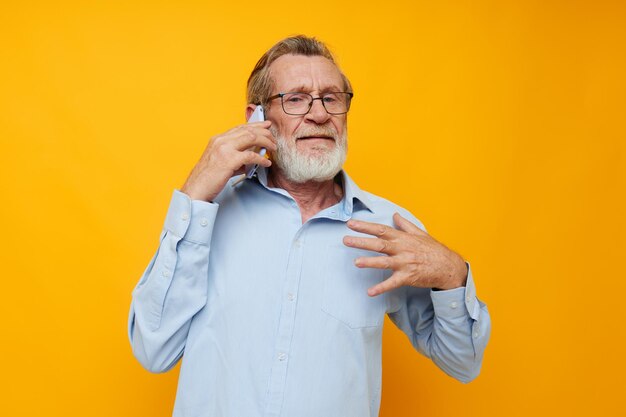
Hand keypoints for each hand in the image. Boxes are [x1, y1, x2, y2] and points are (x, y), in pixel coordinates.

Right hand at [181, 121, 276, 201]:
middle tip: (273, 138)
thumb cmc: (207, 178)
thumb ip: (235, 157)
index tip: (266, 124)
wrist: (196, 189)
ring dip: (265, 142)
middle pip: (248, 130)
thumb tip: (250, 158)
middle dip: (264, 132)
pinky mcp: (229, 160)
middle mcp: (221, 140)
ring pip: (251, 138)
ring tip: (273, 148)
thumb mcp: (220, 162)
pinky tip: (266, 163)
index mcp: (217, 139)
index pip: (240, 127)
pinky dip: (261, 159)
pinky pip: (251, 155)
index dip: (255, 125)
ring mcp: (224, 149)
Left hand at [343, 213, 467, 295]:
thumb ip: (405, 224)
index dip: (365, 226)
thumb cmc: (434, 249)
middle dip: (361, 242)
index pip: (381, 230)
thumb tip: (395, 214)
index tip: (351, 224)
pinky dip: (381, 288)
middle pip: (379, 244)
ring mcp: (405, 263)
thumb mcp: (420, 233)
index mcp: (403, 238)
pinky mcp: (408, 277)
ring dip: (369, 262)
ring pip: (384, 262)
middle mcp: (402, 249)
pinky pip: (393, 283)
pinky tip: (370, 292)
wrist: (448, 266)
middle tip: (345, 240)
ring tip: (356, 262)